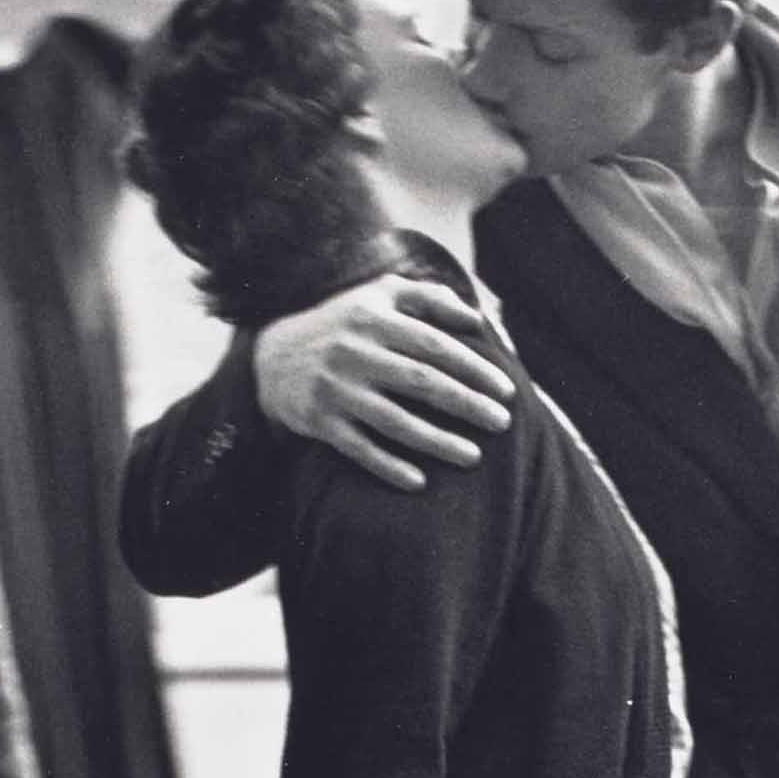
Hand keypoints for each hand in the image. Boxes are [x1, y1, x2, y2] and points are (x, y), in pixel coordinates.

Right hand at [254, 271, 515, 491]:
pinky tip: (419, 482)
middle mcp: (354, 353)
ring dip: (437, 441)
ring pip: (394, 421)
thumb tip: (476, 318)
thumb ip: (429, 298)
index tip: (506, 390)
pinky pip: (359, 449)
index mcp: (374, 319)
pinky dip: (388, 466)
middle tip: (503, 423)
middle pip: (421, 382)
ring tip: (474, 456)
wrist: (272, 356)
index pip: (434, 346)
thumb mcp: (378, 295)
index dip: (474, 368)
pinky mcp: (320, 422)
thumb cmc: (343, 323)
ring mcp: (336, 390)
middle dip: (466, 404)